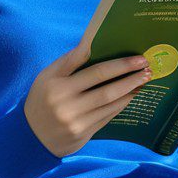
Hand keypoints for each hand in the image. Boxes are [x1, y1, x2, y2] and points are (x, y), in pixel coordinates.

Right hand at [24, 43, 152, 156]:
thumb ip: (70, 60)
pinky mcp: (83, 135)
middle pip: (107, 90)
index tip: (137, 58)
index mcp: (58, 85)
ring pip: (110, 105)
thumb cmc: (42, 98)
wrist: (30, 136)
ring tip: (143, 81)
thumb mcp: (48, 76)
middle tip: (147, 70)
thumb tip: (92, 41)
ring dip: (130, 92)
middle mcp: (68, 105)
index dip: (120, 65)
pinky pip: (107, 117)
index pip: (96, 72)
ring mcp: (76, 122)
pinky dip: (120, 105)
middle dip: (131, 78)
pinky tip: (130, 96)